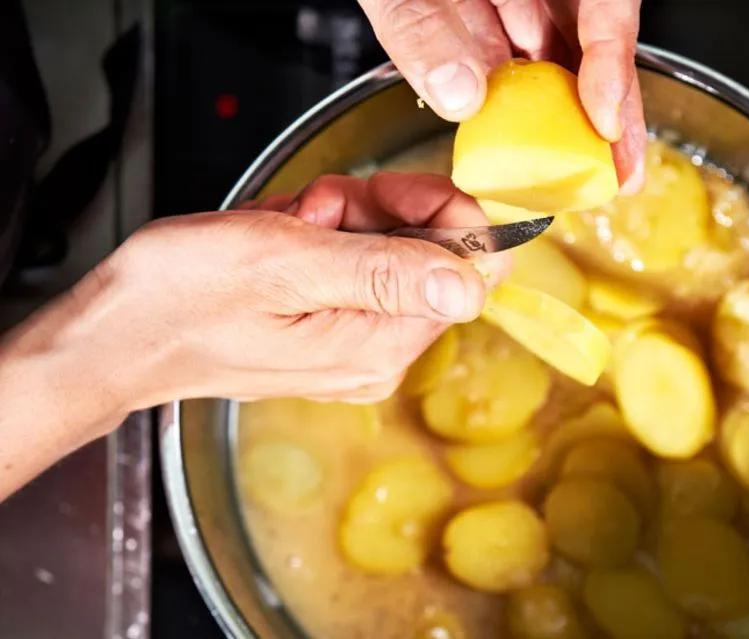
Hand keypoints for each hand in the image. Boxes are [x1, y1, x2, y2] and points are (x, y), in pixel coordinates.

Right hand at [0, 172, 507, 497]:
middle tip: (314, 210)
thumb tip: (472, 284)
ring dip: (341, 219)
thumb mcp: (286, 265)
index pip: (469, 273)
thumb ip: (385, 271)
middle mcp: (377, 355)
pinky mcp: (331, 331)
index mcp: (378, 346)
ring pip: (390, 250)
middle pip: (431, 257)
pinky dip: (323, 237)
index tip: (386, 192)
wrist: (115, 334)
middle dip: (376, 213)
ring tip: (286, 226)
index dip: (443, 215)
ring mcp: (355, 345)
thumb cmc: (180, 299)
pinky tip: (281, 239)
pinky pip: (357, 264)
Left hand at [358, 0, 645, 192]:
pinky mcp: (486, 23)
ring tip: (580, 177)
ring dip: (571, 121)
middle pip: (595, 40)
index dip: (613, 59)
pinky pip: (513, 67)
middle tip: (618, 172)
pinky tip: (521, 151)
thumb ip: (423, 26)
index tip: (604, 117)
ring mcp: (517, 0)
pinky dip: (518, 111)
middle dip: (611, 110)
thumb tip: (462, 95)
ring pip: (558, 59)